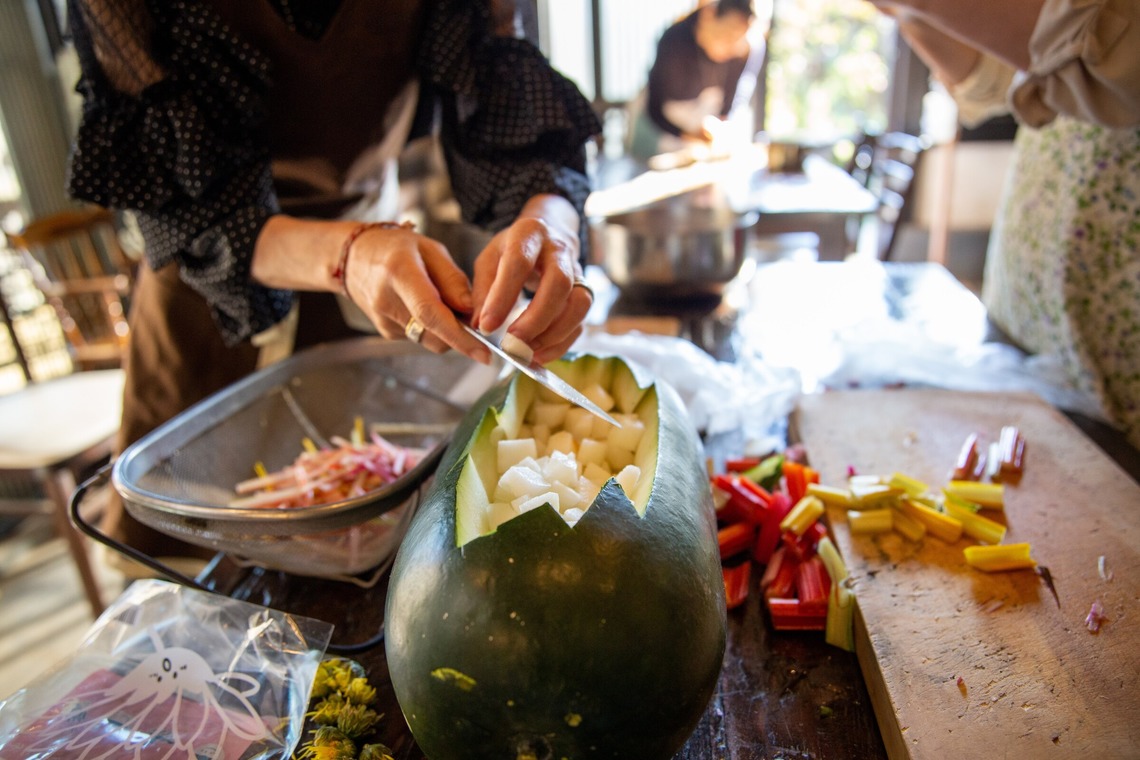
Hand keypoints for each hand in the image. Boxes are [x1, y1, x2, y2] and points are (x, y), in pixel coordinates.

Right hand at [342, 224, 489, 362]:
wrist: (354, 257)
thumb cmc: (396, 248)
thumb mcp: (429, 249)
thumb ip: (453, 280)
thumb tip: (472, 311)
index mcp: (399, 273)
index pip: (430, 313)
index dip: (459, 336)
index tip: (483, 353)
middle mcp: (387, 301)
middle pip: (434, 334)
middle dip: (460, 333)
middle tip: (467, 311)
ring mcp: (384, 320)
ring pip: (430, 340)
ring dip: (446, 330)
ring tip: (441, 301)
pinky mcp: (386, 331)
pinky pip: (420, 338)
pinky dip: (432, 328)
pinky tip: (423, 305)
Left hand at [470, 195, 591, 363]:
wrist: (550, 233)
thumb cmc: (514, 249)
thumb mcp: (490, 259)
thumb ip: (483, 290)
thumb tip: (480, 326)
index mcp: (529, 234)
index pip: (518, 263)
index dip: (503, 297)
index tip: (486, 326)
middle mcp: (559, 250)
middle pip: (559, 283)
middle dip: (536, 319)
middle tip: (512, 343)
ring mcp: (578, 271)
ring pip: (579, 303)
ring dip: (554, 334)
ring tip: (528, 352)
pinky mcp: (586, 292)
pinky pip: (581, 320)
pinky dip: (562, 342)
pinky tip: (540, 354)